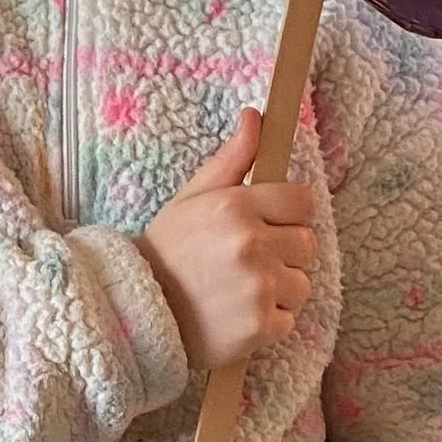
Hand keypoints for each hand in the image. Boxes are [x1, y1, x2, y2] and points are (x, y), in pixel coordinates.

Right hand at [140, 109, 317, 369]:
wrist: (136, 313)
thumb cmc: (166, 252)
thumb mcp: (192, 198)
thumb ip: (233, 159)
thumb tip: (256, 116)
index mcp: (236, 206)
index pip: (302, 201)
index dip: (287, 215)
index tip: (265, 226)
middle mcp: (251, 244)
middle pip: (306, 243)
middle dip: (282, 253)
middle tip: (244, 263)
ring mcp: (258, 287)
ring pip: (301, 284)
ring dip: (278, 290)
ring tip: (239, 291)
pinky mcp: (260, 325)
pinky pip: (288, 319)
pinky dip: (268, 322)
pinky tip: (237, 315)